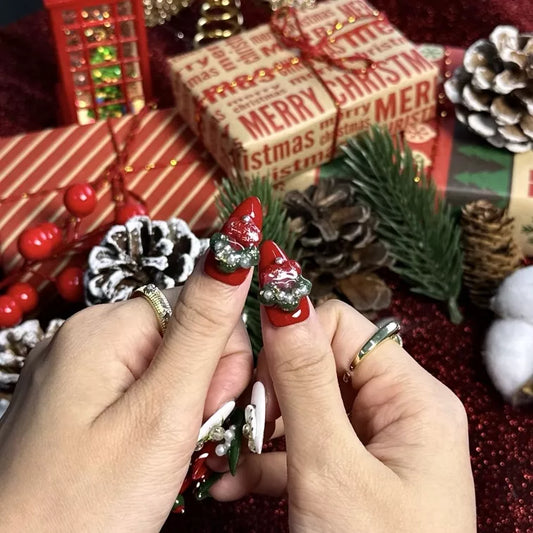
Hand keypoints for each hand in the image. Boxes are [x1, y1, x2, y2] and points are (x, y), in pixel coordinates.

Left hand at [0, 259, 252, 531]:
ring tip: (167, 452)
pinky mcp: (79, 397)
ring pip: (170, 362)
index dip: (225, 358)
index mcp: (105, 327)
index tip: (212, 411)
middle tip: (189, 437)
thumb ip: (204, 327)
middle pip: (187, 331)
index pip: (203, 304)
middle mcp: (87, 335)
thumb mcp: (161, 414)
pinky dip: (161, 414)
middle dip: (206, 382)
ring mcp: (79, 367)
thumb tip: (234, 247)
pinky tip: (149, 449)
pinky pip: (142, 385)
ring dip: (186, 403)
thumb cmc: (81, 509)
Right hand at [212, 299, 476, 532]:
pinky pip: (303, 445)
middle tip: (236, 420)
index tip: (247, 371)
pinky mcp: (351, 472)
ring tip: (230, 455)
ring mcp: (373, 444)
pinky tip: (232, 480)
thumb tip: (282, 297)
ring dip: (260, 427)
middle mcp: (396, 411)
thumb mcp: (333, 469)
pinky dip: (267, 459)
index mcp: (411, 397)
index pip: (339, 326)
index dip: (289, 338)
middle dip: (270, 389)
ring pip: (303, 406)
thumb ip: (304, 380)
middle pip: (318, 363)